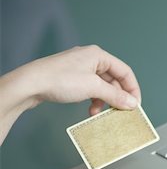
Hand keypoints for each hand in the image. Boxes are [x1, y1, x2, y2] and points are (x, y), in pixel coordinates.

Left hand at [18, 45, 140, 114]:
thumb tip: (132, 103)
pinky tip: (90, 110)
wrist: (29, 84)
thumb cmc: (59, 79)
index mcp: (99, 55)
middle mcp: (91, 59)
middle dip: (117, 97)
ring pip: (102, 87)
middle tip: (120, 112)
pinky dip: (94, 101)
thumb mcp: (93, 88)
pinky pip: (91, 90)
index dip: (132, 89)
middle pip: (114, 80)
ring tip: (101, 113)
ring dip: (105, 101)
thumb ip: (115, 95)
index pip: (125, 72)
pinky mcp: (72, 78)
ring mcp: (81, 69)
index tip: (135, 104)